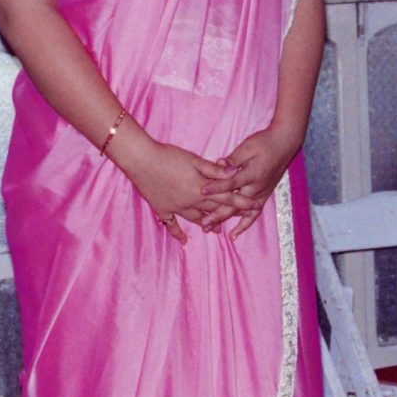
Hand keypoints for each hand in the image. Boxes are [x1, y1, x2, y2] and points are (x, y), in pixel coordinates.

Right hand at [116, 134, 237, 244]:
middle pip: (215, 210)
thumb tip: (234, 173)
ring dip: (208, 224)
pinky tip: (184, 240)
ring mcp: (176, 208)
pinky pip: (172, 225)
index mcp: (201, 188)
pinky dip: (178, 233)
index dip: (242, 202)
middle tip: (242, 218)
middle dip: (229, 214)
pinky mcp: (162, 209)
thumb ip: (214, 170)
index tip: (255, 206)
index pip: (227, 197)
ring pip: (197, 219)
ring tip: (216, 230)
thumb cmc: (168, 156)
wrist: (141, 160)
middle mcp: (191, 202)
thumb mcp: (194, 160)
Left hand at [199, 124, 299, 237]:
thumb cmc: (264, 142)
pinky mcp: (264, 195)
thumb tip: (219, 165)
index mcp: (251, 174)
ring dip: (226, 220)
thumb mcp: (247, 147)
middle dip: (217, 214)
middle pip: (234, 204)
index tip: (202, 192)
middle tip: (203, 223)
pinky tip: (234, 234)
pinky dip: (244, 224)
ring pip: (241, 212)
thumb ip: (233, 159)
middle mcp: (256, 187)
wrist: (284, 143)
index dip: (216, 187)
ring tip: (211, 229)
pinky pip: (253, 214)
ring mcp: (261, 193)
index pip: (230, 183)